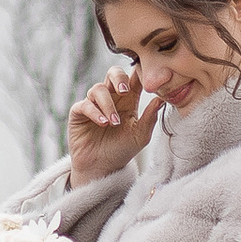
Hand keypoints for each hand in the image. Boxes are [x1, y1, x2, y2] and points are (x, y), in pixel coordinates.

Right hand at [67, 64, 159, 184]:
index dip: (137, 74)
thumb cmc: (122, 150)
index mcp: (128, 99)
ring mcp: (94, 103)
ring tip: (114, 122)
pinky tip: (103, 122)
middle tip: (125, 92)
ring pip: (98, 89)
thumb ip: (150, 117)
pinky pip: (85, 104)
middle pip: (113, 73)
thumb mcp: (140, 135)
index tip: (144, 80)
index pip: (133, 78)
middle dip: (119, 79)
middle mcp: (111, 97)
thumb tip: (162, 99)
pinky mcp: (79, 113)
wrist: (102, 168)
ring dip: (107, 104)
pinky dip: (94, 112)